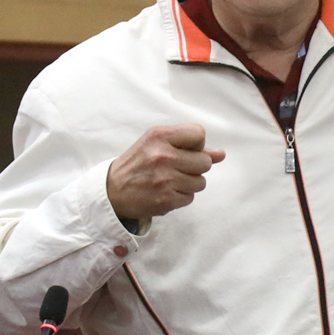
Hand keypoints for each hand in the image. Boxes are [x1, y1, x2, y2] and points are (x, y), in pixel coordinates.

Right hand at [105, 124, 224, 220]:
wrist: (112, 190)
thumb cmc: (138, 164)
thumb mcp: (157, 144)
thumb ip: (189, 146)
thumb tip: (221, 154)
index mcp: (160, 136)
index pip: (199, 134)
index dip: (196, 145)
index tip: (184, 151)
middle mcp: (163, 156)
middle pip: (205, 162)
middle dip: (195, 166)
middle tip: (177, 168)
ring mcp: (165, 179)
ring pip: (200, 182)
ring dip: (189, 183)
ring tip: (170, 181)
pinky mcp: (166, 200)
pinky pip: (190, 198)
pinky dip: (181, 196)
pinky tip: (166, 192)